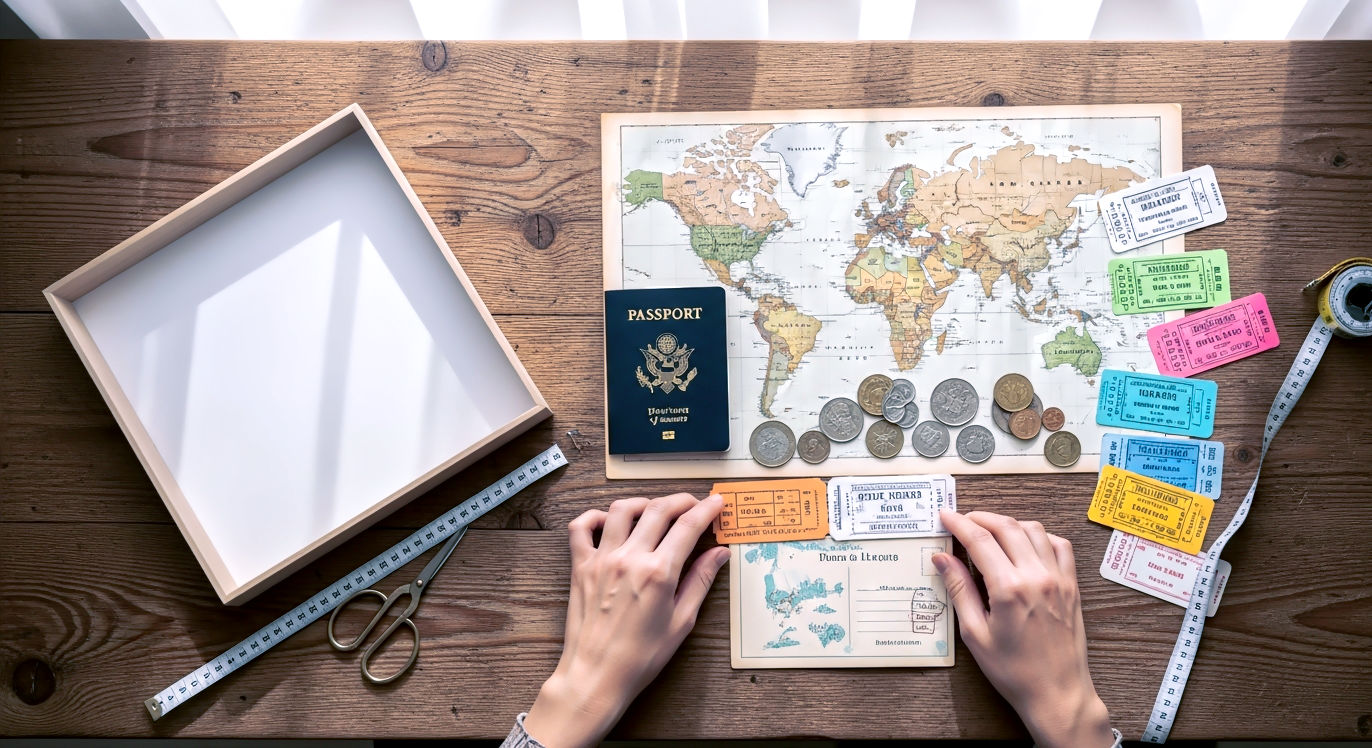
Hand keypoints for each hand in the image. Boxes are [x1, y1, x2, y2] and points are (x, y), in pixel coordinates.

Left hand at [524, 493, 728, 747]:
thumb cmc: (640, 657)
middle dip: (681, 501)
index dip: (707, 509)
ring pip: (622, 509)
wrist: (596, 676)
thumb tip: (720, 554)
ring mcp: (602, 559)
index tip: (717, 502)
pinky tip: (609, 522)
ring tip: (655, 510)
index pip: (688, 526)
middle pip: (659, 510)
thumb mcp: (681, 621)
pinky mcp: (581, 566)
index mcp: (659, 573)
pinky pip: (581, 527)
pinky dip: (594, 516)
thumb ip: (701, 581)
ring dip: (643, 502)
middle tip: (693, 505)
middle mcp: (630, 558)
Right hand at [934, 509, 1112, 747]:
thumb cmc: (1014, 671)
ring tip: (990, 531)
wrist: (1057, 694)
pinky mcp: (1071, 586)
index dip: (958, 523)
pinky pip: (1059, 545)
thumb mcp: (975, 634)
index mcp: (1009, 589)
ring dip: (1009, 523)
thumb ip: (959, 590)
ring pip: (1034, 529)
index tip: (945, 516)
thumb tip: (942, 559)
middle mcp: (1036, 577)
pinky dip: (1040, 536)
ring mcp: (1058, 579)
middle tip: (962, 521)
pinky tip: (1025, 544)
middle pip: (1006, 526)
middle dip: (980, 518)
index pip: (979, 540)